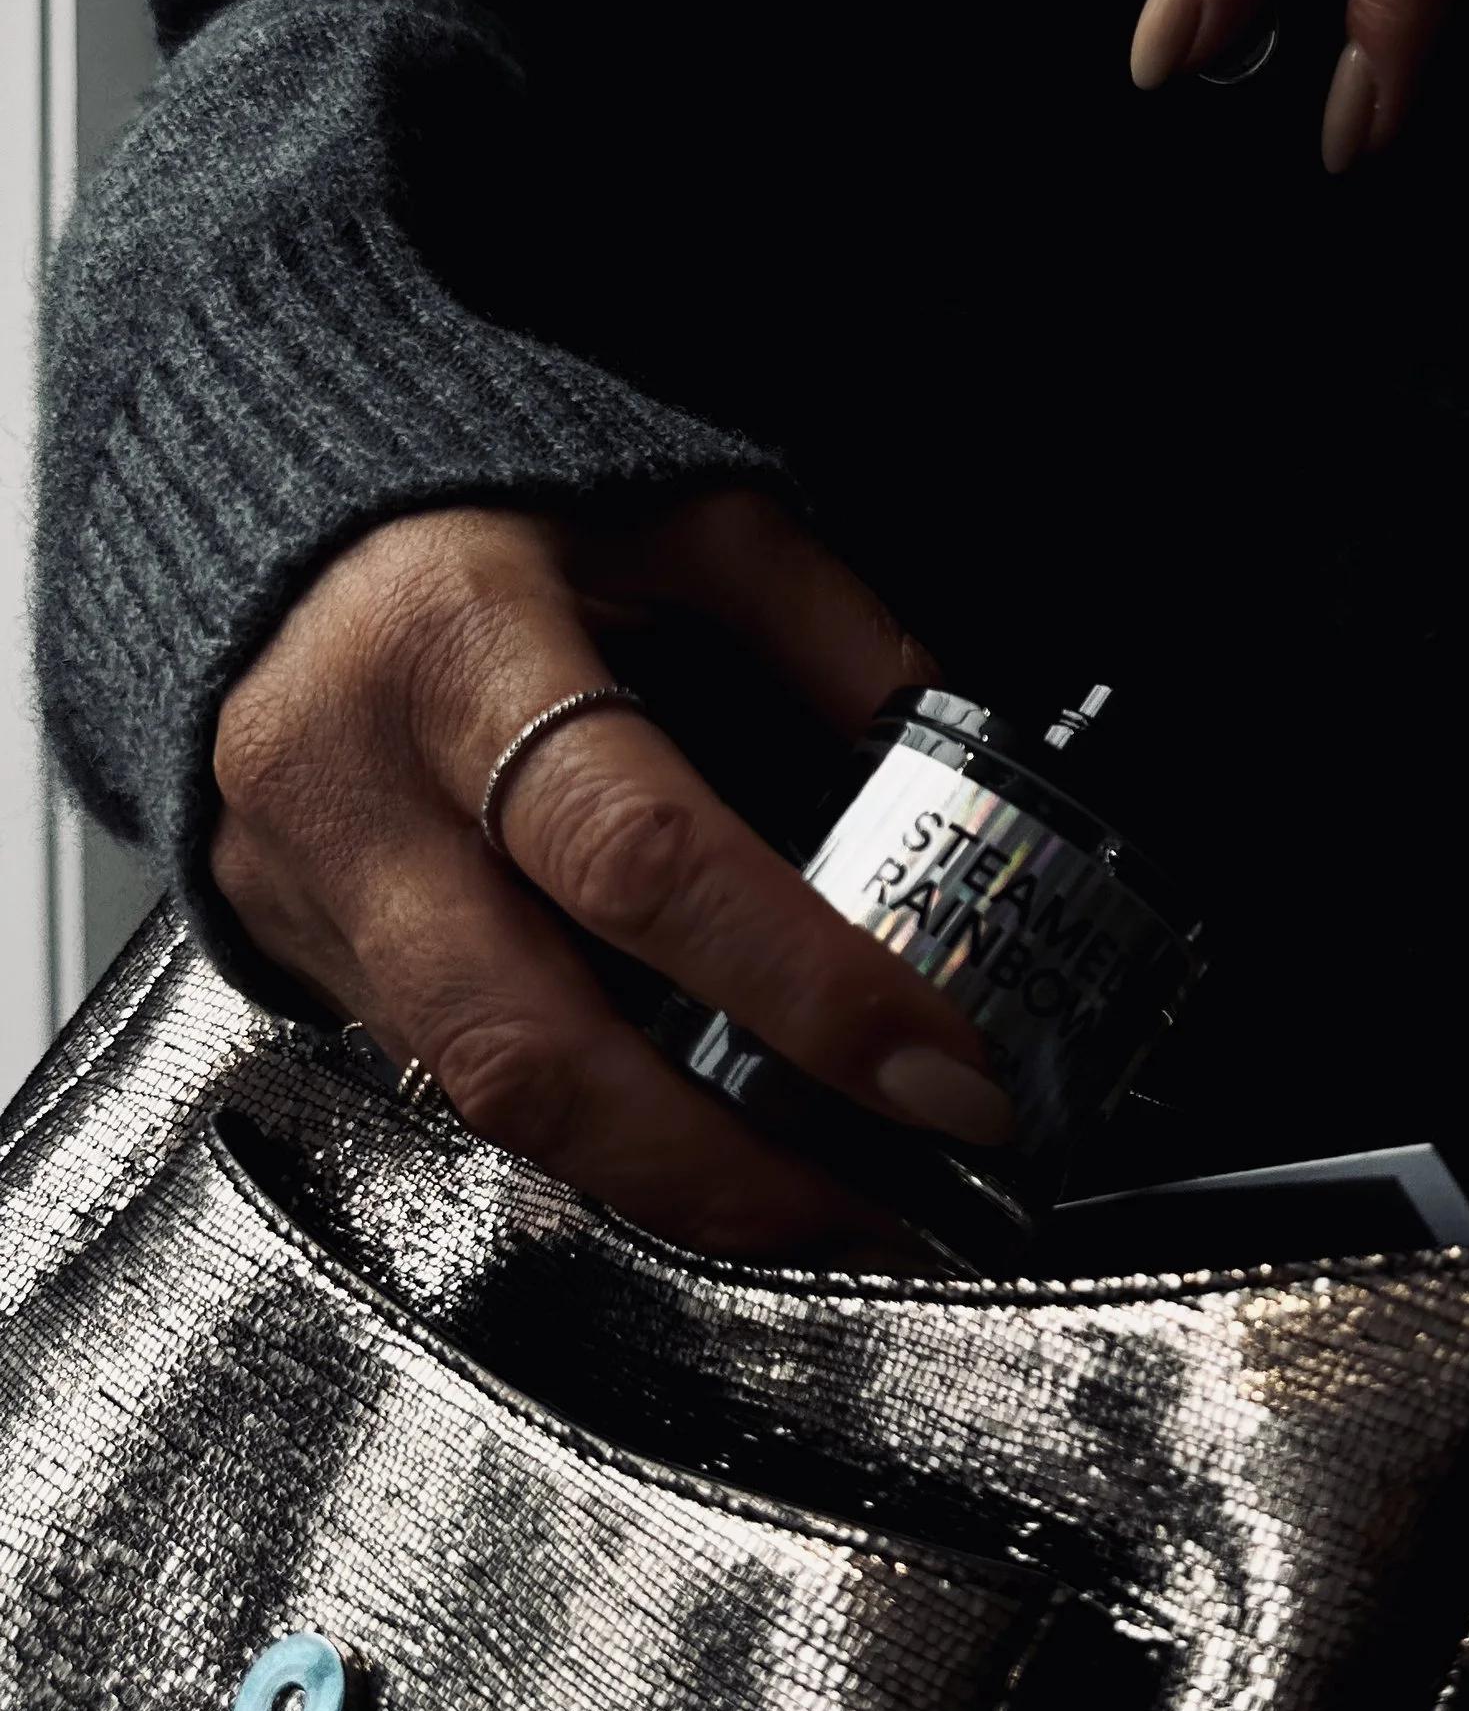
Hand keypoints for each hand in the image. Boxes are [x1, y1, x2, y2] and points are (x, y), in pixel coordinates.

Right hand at [210, 491, 1011, 1255]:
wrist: (273, 510)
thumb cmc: (485, 505)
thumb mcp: (683, 513)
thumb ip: (827, 630)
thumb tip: (953, 763)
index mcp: (457, 644)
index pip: (642, 860)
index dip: (803, 986)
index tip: (938, 1070)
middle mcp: (352, 784)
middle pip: (533, 1042)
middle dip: (727, 1164)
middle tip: (889, 1205)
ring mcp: (302, 884)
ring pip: (483, 1097)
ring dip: (672, 1181)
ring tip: (826, 1203)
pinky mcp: (296, 949)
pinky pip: (451, 1077)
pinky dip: (596, 1132)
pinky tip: (707, 1147)